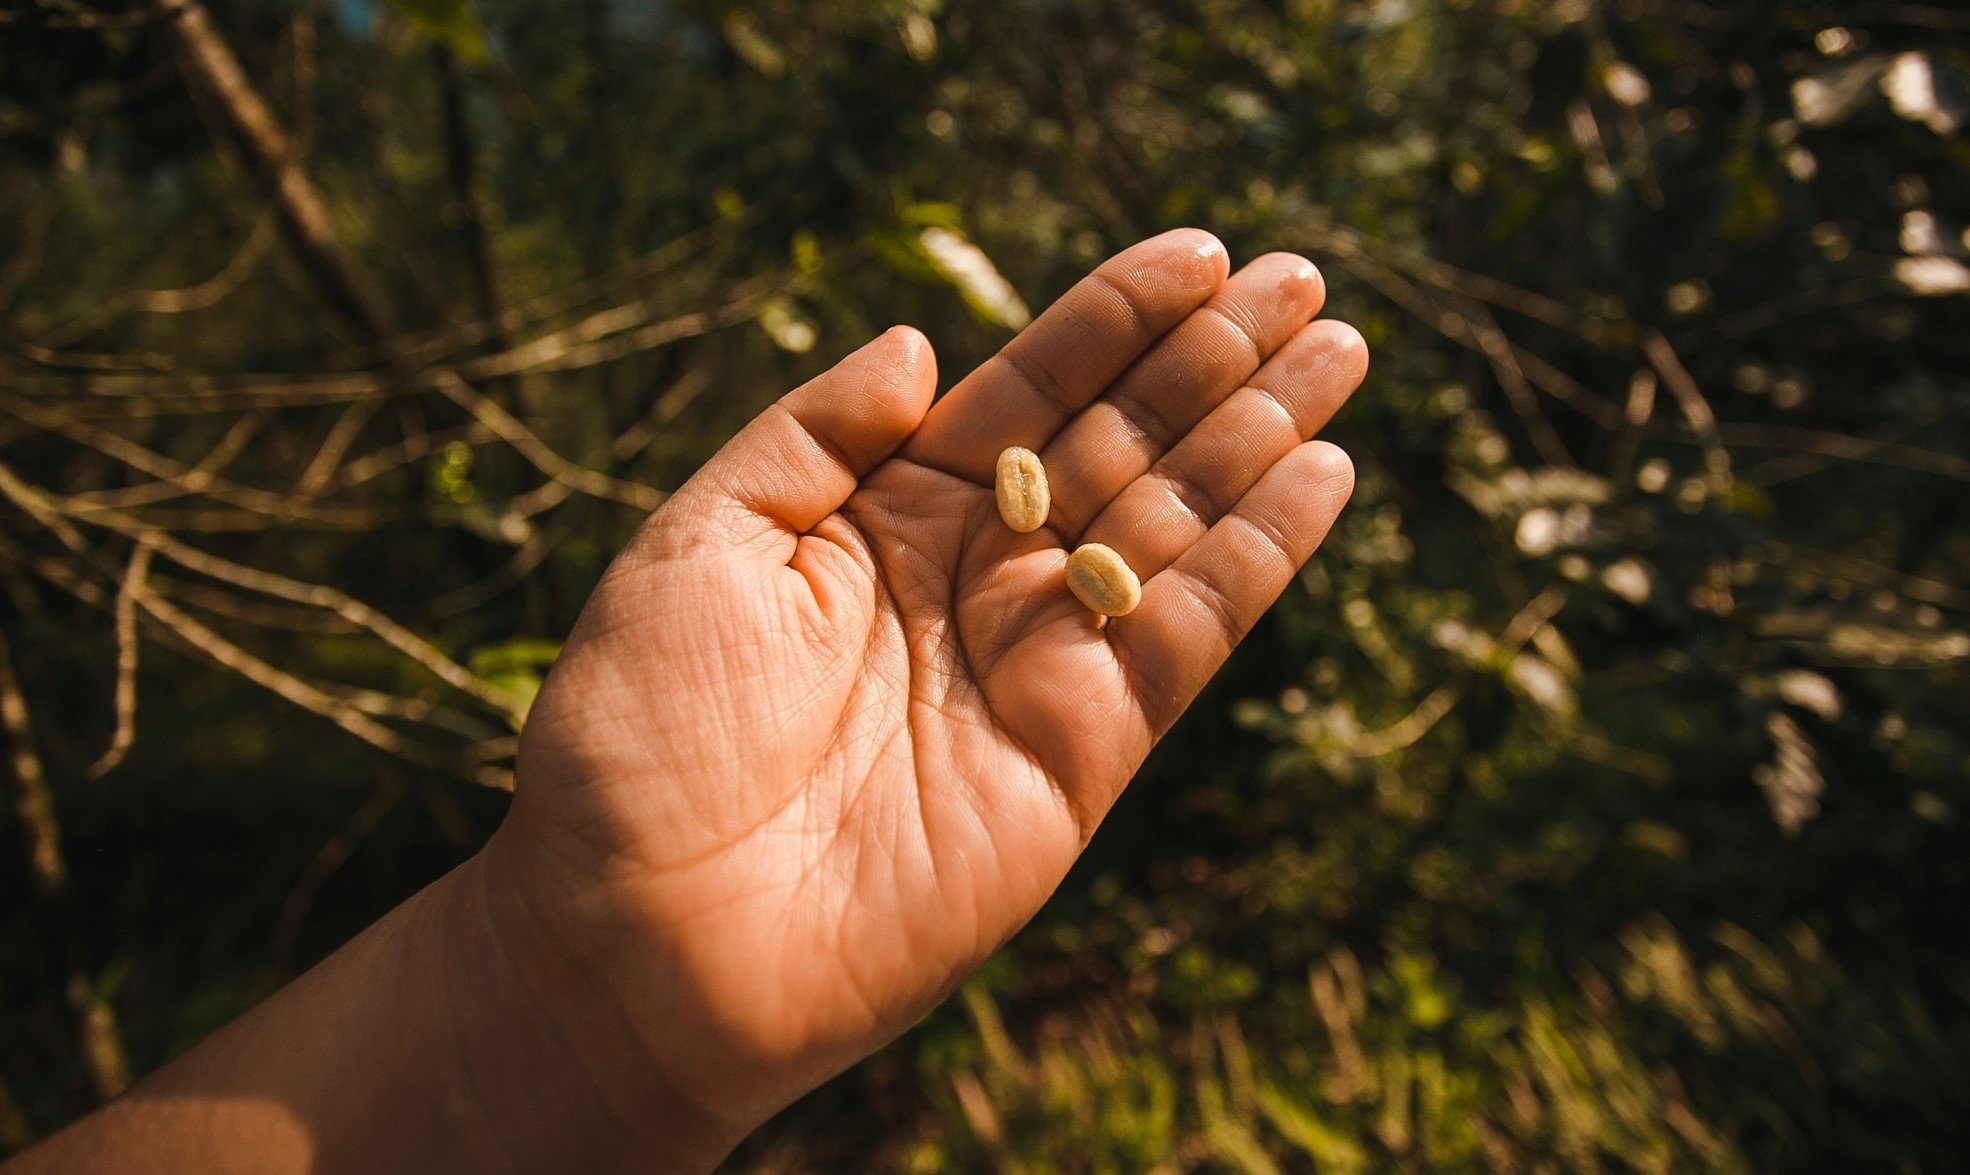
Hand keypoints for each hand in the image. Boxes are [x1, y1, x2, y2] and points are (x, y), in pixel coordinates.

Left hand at [481, 229, 1367, 1162]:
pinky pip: (1189, 633)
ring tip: (1340, 349)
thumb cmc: (643, 733)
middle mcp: (974, 577)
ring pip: (1173, 524)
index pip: (1027, 388)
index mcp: (884, 515)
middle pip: (1120, 443)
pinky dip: (1259, 557)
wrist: (649, 936)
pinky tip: (1322, 475)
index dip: (1114, 318)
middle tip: (1305, 284)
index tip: (1203, 252)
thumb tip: (920, 343)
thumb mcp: (703, 541)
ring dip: (1260, 439)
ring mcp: (1035, 662)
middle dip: (1213, 363)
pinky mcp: (1082, 752)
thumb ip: (817, 435)